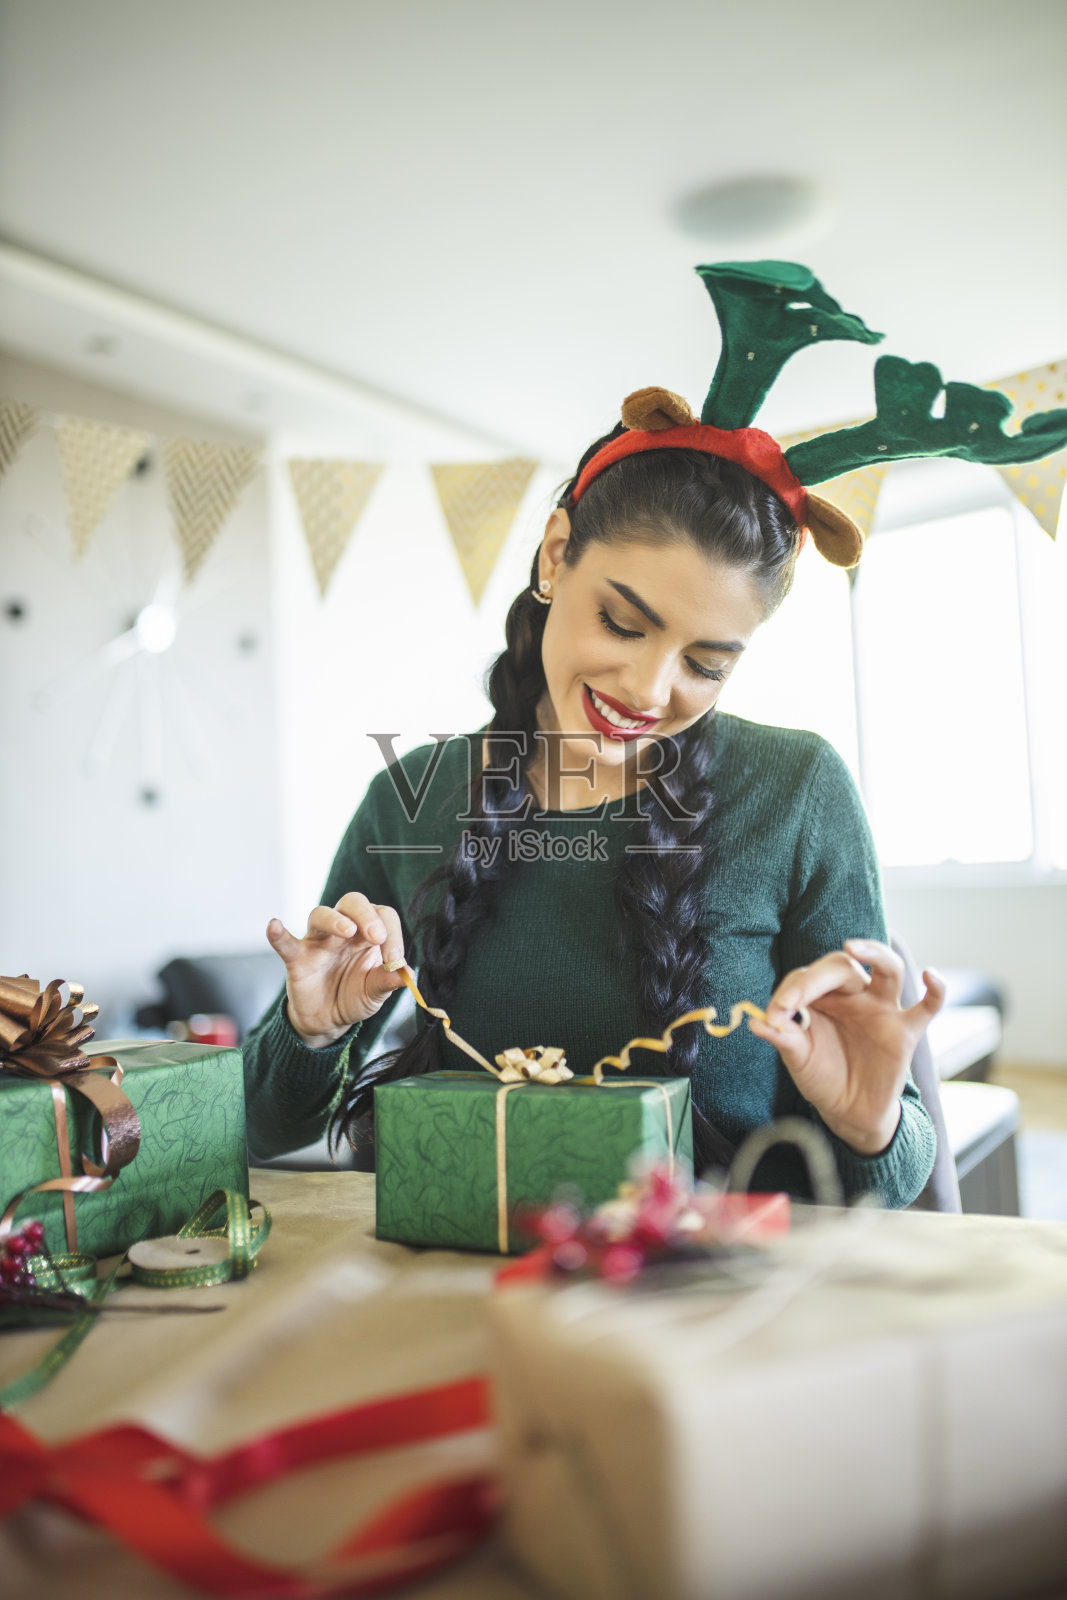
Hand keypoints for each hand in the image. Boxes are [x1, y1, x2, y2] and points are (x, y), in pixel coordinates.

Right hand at [266, 892, 407, 1048]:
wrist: (328, 1020)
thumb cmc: (354, 996)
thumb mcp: (376, 992)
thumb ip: (388, 981)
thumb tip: (409, 974)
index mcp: (369, 934)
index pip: (383, 916)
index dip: (393, 933)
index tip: (396, 959)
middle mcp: (344, 931)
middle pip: (353, 903)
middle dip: (366, 915)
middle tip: (377, 936)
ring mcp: (318, 942)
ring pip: (320, 914)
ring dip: (334, 920)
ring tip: (347, 931)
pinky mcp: (297, 958)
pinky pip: (286, 942)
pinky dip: (279, 934)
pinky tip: (274, 925)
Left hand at [746, 939, 944, 1155]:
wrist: (848, 1112)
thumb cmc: (822, 1076)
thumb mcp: (797, 1058)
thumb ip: (782, 1037)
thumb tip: (754, 1020)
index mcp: (822, 997)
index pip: (806, 977)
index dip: (790, 990)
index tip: (773, 1014)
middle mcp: (853, 996)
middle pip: (842, 967)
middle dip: (816, 977)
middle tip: (795, 998)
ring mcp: (882, 1010)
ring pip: (887, 968)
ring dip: (874, 952)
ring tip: (852, 947)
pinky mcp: (906, 1031)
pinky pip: (928, 1007)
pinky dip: (937, 990)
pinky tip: (931, 976)